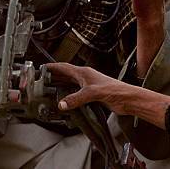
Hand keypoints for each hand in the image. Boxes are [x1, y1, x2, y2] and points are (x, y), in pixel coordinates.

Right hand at [47, 63, 169, 128]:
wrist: (127, 99)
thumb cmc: (115, 90)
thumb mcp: (92, 93)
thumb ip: (76, 98)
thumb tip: (62, 103)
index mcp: (84, 73)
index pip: (64, 67)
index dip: (53, 67)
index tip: (43, 67)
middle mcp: (85, 78)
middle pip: (66, 75)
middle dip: (54, 77)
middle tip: (42, 79)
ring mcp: (89, 86)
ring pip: (70, 84)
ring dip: (60, 86)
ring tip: (49, 89)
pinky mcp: (92, 95)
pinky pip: (76, 93)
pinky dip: (69, 96)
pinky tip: (65, 101)